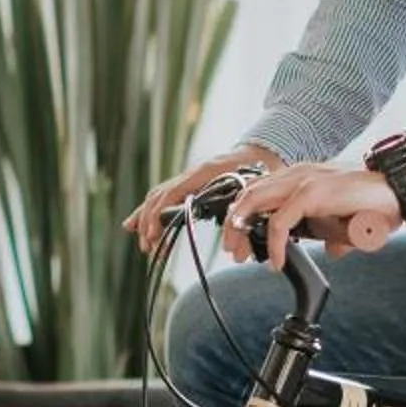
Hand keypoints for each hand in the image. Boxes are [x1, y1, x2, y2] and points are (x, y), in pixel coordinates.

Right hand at [124, 145, 284, 257]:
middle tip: (148, 248)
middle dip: (149, 223)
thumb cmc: (262, 170)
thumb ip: (244, 219)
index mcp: (205, 172)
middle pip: (159, 196)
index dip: (158, 216)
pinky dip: (152, 210)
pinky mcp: (192, 183)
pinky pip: (166, 194)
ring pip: (158, 195)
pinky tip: (141, 225)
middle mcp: (193, 173)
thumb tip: (239, 254)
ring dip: (147, 218)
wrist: (264, 152)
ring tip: (144, 244)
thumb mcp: (256, 193)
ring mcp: (190, 177)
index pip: (171, 193)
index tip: (153, 236)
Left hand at [223, 159, 404, 268]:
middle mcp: (298, 174)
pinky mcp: (313, 193)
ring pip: (255, 202)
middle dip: (235, 223)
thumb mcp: (345, 218)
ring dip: (243, 230)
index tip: (240, 238)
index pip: (259, 190)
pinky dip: (272, 244)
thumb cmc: (376, 201)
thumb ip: (334, 231)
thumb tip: (332, 248)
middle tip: (233, 249)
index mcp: (301, 176)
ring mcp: (303, 181)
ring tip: (243, 254)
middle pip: (249, 194)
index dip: (243, 213)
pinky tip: (275, 261)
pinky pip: (280, 222)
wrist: (399, 188)